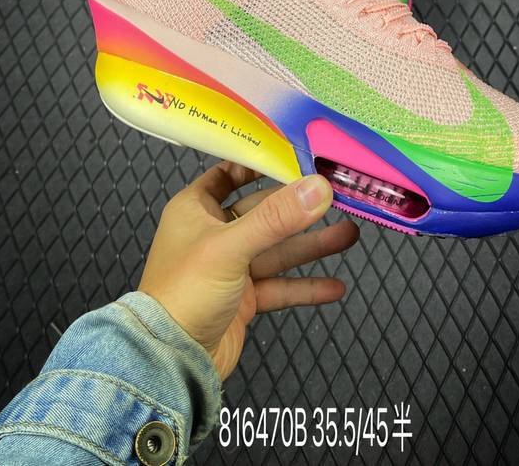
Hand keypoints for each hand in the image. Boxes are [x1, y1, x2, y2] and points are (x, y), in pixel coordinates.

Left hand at [138, 161, 358, 379]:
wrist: (169, 362)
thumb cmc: (183, 293)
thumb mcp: (230, 246)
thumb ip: (276, 218)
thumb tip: (318, 187)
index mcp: (195, 210)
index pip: (229, 175)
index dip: (260, 165)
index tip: (295, 156)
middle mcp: (213, 235)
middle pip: (264, 214)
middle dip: (301, 209)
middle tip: (337, 198)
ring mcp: (229, 269)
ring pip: (277, 251)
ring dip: (311, 246)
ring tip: (349, 235)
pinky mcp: (243, 300)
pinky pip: (279, 287)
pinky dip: (305, 286)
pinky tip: (334, 287)